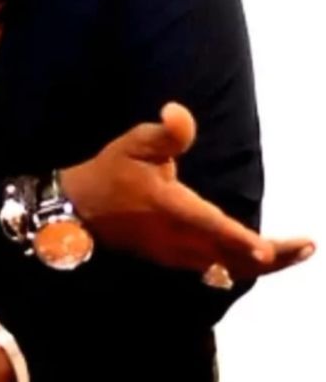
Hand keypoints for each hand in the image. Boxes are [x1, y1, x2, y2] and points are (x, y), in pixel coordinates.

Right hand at [60, 102, 315, 280]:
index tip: (270, 250)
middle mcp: (177, 238)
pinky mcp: (172, 259)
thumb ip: (165, 132)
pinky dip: (239, 265)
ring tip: (291, 252)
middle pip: (231, 257)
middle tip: (306, 247)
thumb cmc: (110, 174)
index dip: (242, 239)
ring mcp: (175, 254)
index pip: (212, 227)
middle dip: (272, 257)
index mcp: (170, 209)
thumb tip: (179, 112)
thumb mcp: (133, 143)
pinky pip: (213, 269)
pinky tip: (255, 257)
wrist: (79, 210)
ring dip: (259, 264)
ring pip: (226, 268)